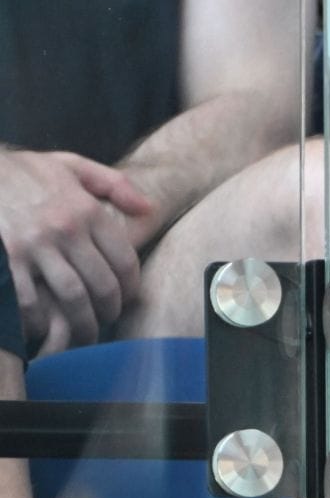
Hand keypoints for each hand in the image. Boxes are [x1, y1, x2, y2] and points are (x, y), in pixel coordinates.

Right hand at [0, 149, 152, 353]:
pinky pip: (32, 300)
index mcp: (86, 209)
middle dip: (110, 309)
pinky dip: (42, 319)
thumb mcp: (71, 165)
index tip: (127, 298)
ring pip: (73, 297)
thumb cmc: (25, 171)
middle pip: (103, 284)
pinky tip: (46, 327)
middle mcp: (65, 228)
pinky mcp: (8, 258)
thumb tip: (148, 209)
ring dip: (84, 322)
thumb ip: (113, 184)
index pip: (125, 261)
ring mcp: (34, 245)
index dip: (131, 287)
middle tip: (107, 318)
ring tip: (86, 332)